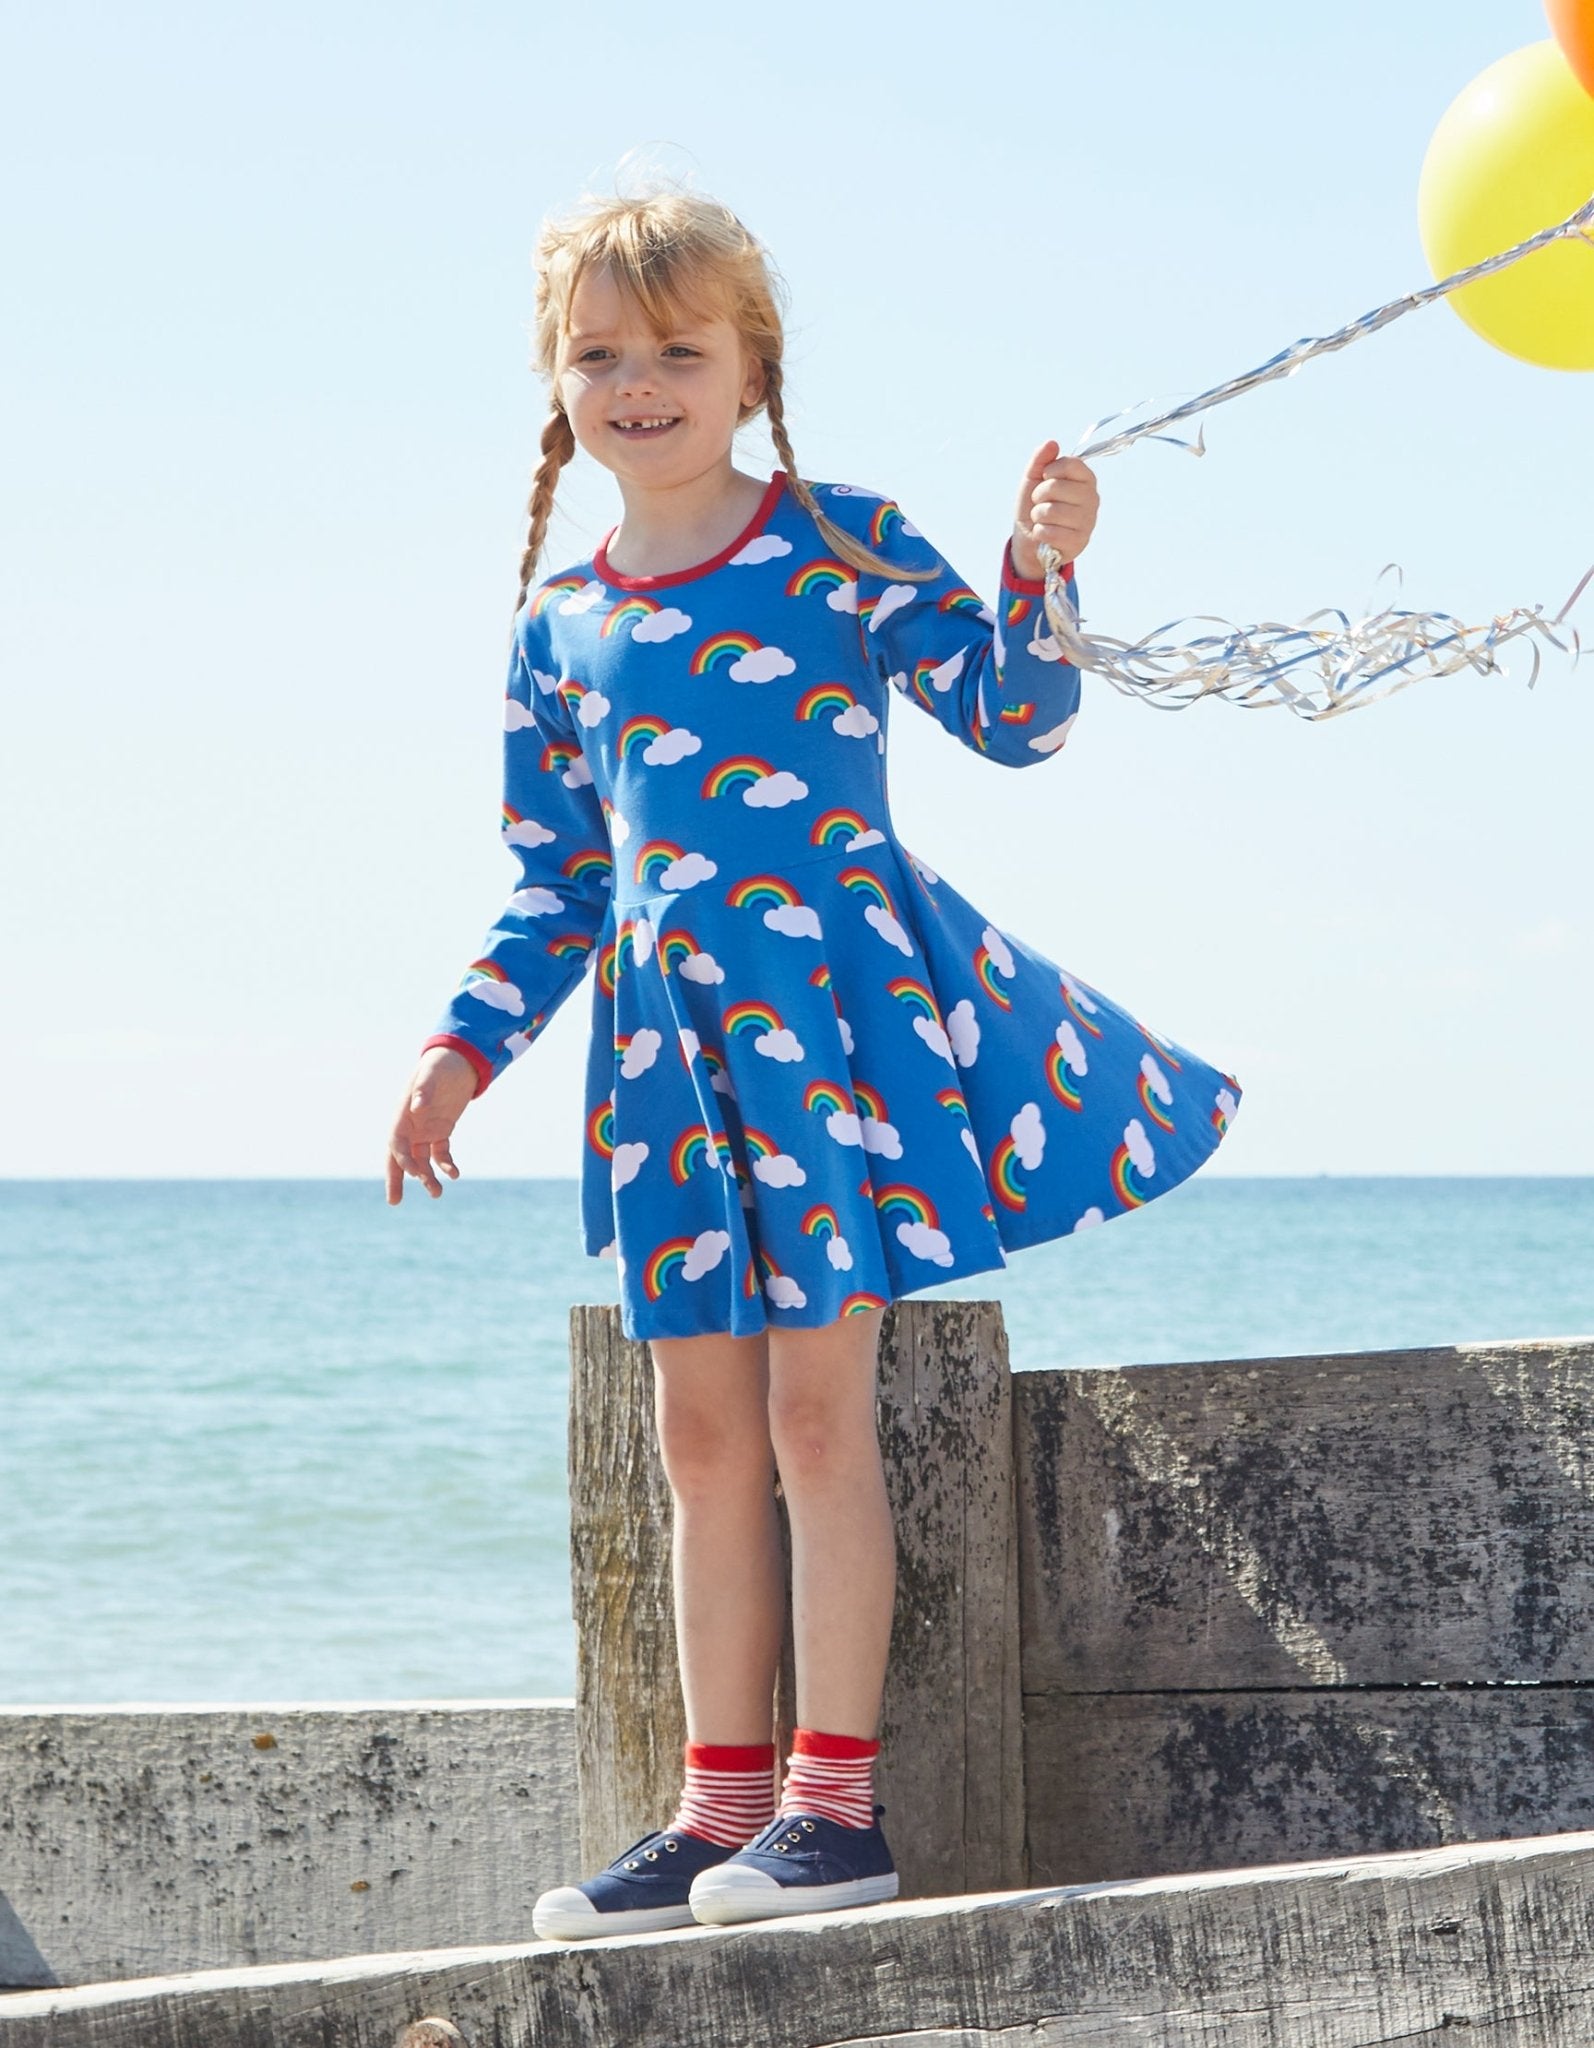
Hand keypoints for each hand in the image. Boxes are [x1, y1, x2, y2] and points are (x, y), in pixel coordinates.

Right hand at [386, 1047, 477, 1202]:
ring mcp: (425, 1129)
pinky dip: (446, 1165)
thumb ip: (423, 1089)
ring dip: (426, 1177)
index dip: (403, 1160)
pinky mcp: (441, 1130)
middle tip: (394, 1202)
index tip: (416, 1174)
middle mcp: (411, 1125)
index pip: (397, 1143)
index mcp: (402, 1114)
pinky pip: (440, 1153)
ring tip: (437, 1194)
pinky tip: (455, 1174)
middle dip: (396, 1179)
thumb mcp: (431, 1073)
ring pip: (421, 1160)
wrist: (457, 1060)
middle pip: (399, 1157)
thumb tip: (417, 1106)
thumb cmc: (440, 1065)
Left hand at [1011, 441, 1098, 581]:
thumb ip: (1041, 460)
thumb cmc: (1034, 506)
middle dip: (1038, 495)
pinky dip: (1040, 533)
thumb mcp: (1033, 479)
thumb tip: (1052, 443)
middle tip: (1040, 503)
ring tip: (1042, 519)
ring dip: (1037, 516)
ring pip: (1052, 511)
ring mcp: (1088, 521)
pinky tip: (1044, 534)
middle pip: (1057, 487)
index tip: (1045, 477)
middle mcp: (1092, 498)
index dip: (1051, 470)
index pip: (1072, 464)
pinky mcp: (1080, 542)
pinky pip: (1051, 532)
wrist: (1030, 539)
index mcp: (1085, 479)